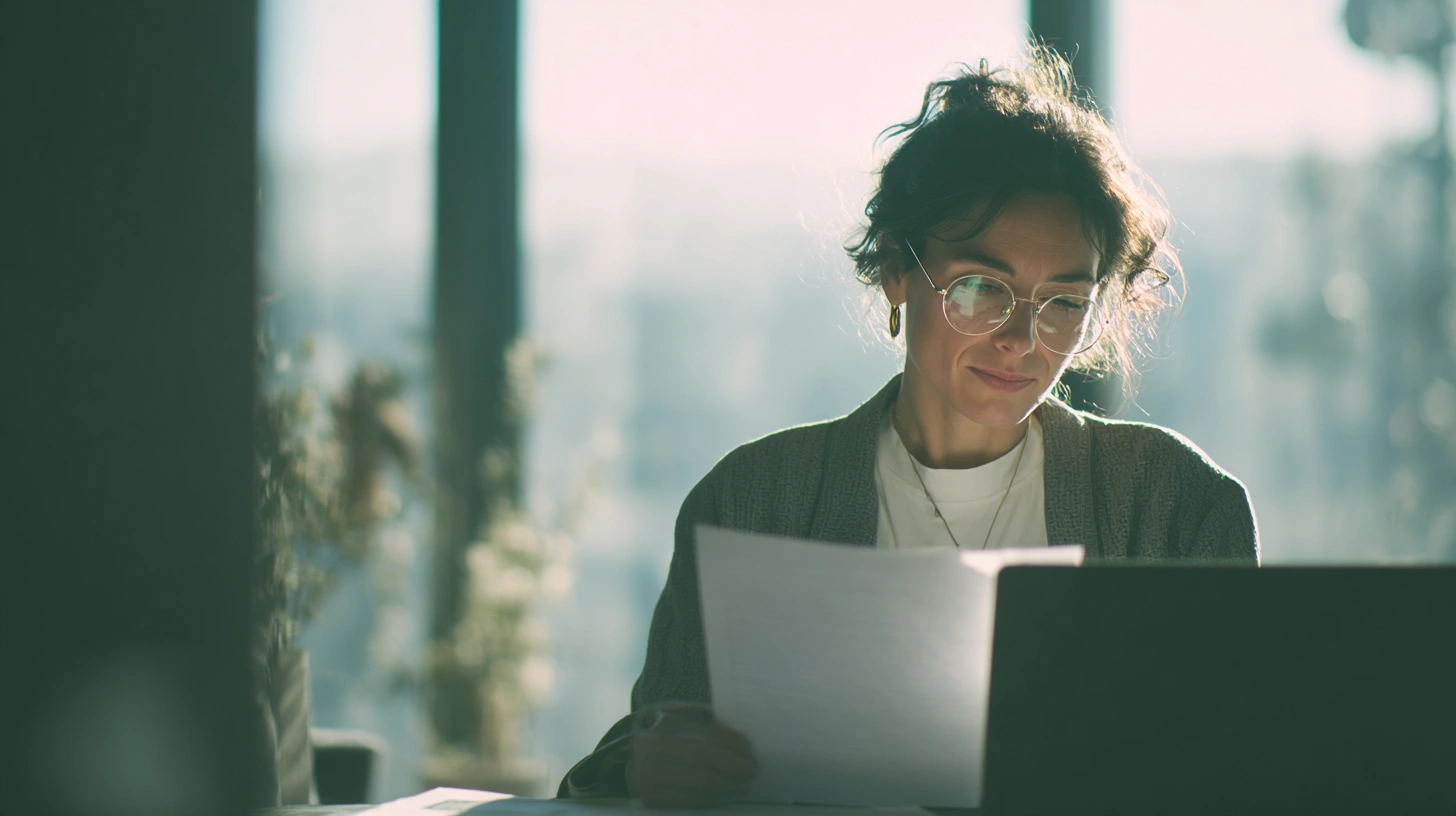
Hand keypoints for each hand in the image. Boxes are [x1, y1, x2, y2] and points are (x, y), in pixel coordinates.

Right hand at [625, 703, 758, 807]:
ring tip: (743, 785)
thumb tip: (741, 741)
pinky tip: (725, 795)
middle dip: (734, 764)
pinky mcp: (651, 796)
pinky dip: (713, 798)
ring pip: (700, 780)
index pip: (703, 730)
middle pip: (703, 756)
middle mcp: (650, 745)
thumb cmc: (668, 737)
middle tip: (752, 770)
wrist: (635, 761)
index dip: (730, 740)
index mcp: (661, 719)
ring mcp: (648, 772)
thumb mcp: (681, 719)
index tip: (749, 749)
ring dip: (728, 784)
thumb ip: (706, 723)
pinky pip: (690, 799)